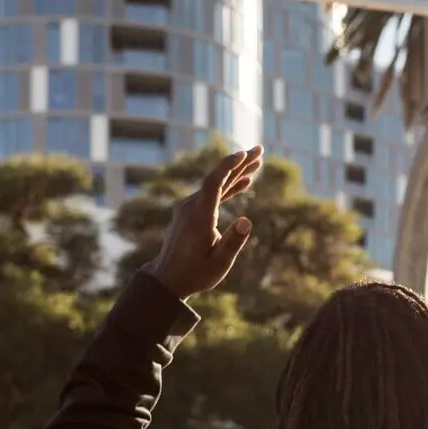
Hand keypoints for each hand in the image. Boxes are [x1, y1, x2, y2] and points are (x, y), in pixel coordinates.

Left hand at [145, 146, 262, 299]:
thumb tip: (247, 221)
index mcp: (199, 217)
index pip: (213, 183)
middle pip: (217, 178)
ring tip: (258, 162)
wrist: (167, 279)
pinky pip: (212, 195)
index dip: (228, 167)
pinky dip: (228, 188)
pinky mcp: (192, 213)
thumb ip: (232, 243)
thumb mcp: (218, 264)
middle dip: (239, 163)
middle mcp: (192, 207)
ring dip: (237, 174)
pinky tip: (245, 183)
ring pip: (216, 185)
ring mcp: (190, 208)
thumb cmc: (194, 274)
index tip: (244, 154)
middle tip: (260, 149)